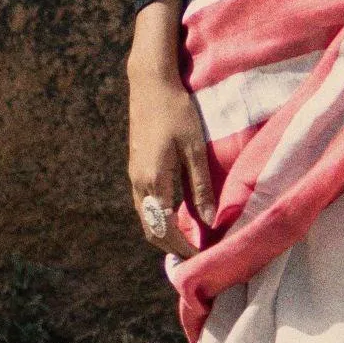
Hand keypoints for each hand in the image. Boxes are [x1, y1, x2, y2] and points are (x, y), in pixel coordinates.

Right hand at [126, 0, 212, 243]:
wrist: (150, 85)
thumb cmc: (177, 113)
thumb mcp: (195, 149)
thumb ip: (201, 187)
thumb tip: (209, 221)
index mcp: (154, 181)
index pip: (166, 229)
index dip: (183, 248)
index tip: (202, 257)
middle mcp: (139, 184)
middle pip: (152, 230)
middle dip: (172, 248)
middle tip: (196, 255)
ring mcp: (134, 176)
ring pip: (146, 218)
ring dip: (165, 234)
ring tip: (189, 240)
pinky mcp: (136, 169)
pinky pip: (145, 205)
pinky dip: (159, 218)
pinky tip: (178, 215)